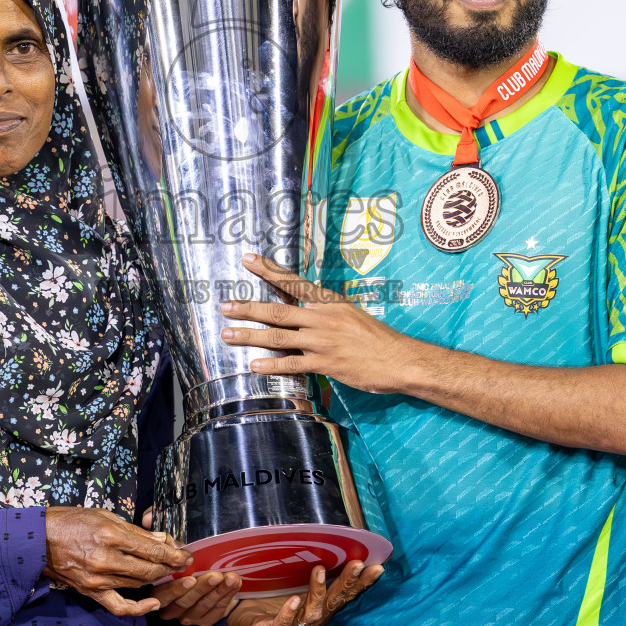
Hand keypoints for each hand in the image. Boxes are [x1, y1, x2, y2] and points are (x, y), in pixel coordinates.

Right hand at [44, 506, 192, 616]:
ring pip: (138, 584)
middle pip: (149, 570)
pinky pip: (119, 606)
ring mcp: (98, 579)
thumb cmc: (72, 521)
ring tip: (167, 571)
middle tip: (181, 562)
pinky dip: (138, 608)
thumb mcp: (105, 516)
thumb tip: (160, 539)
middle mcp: (106, 560)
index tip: (185, 554)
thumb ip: (134, 531)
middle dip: (170, 567)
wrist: (39, 539)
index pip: (151, 550)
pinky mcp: (91, 592)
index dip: (173, 554)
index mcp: (110, 535)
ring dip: (156, 579)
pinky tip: (153, 602)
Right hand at [136, 507, 245, 625]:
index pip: (162, 593)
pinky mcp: (203, 620)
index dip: (174, 587)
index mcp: (157, 591)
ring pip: (201, 608)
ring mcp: (187, 615)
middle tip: (214, 575)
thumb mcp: (167, 544)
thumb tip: (148, 518)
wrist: (205, 578)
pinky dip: (226, 597)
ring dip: (216, 592)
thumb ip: (158, 532)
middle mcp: (170, 608)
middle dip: (200, 589)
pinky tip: (234, 583)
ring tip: (228, 577)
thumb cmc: (181, 560)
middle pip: (183, 603)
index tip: (188, 575)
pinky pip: (215, 612)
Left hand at [220, 253, 427, 393]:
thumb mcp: (352, 314)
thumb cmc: (378, 339)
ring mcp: (322, 341)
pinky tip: (254, 365)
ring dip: (249, 335)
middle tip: (225, 306)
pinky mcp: (325, 363)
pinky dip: (271, 365)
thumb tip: (305, 312)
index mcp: (329, 302)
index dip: (269, 270)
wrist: (400, 359)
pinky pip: (291, 364)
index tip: (248, 259)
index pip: (293, 282)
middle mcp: (322, 318)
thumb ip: (326, 312)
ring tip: (228, 335)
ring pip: (277, 336)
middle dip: (247, 307)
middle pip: (277, 310)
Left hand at [227, 561, 383, 625]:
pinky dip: (289, 611)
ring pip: (312, 611)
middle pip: (333, 600)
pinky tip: (294, 600)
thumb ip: (316, 567)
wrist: (243, 621)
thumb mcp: (296, 580)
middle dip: (346, 582)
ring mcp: (294, 625)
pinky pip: (283, 623)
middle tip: (357, 564)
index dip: (362, 582)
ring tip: (319, 570)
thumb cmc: (273, 599)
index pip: (346, 594)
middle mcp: (313, 617)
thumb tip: (331, 541)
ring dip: (318, 590)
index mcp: (321, 606)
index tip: (377, 566)